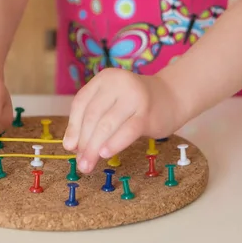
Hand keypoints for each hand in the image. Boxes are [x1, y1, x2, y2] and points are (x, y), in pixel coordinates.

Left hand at [62, 69, 179, 172]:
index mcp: (105, 78)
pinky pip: (126, 131)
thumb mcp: (112, 102)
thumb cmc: (136, 103)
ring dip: (94, 148)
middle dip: (84, 142)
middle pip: (92, 115)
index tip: (69, 146)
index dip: (73, 126)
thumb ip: (93, 119)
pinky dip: (114, 143)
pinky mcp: (147, 113)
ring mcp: (133, 97)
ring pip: (106, 125)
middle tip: (80, 162)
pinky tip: (105, 154)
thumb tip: (72, 146)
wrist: (172, 96)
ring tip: (88, 164)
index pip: (81, 102)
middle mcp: (118, 83)